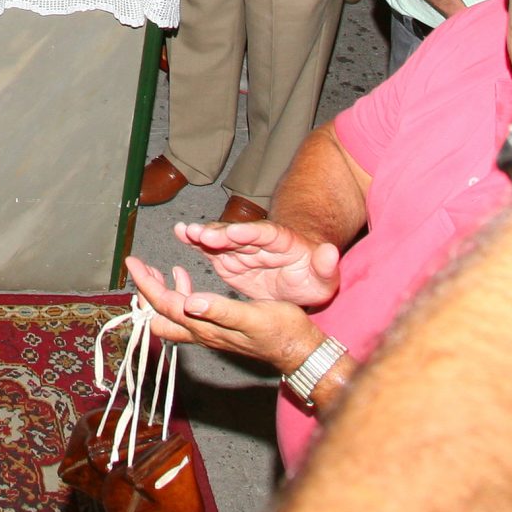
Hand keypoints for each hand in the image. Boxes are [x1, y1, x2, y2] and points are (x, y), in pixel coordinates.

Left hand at [123, 256, 325, 372]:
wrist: (299, 349)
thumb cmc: (281, 331)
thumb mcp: (253, 317)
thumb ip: (221, 310)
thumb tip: (189, 302)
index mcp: (206, 327)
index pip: (165, 306)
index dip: (146, 285)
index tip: (133, 263)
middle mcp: (202, 333)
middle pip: (159, 316)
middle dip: (146, 291)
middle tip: (140, 267)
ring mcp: (209, 333)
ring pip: (171, 316)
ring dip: (161, 292)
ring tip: (159, 270)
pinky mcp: (218, 329)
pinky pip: (187, 313)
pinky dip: (180, 293)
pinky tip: (187, 278)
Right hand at [170, 216, 344, 309]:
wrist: (299, 279)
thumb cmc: (313, 277)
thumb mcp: (325, 278)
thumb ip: (326, 265)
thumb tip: (330, 251)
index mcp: (282, 242)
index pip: (265, 234)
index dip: (249, 232)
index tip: (235, 232)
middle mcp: (257, 241)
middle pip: (237, 235)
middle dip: (218, 234)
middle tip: (199, 233)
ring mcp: (241, 248)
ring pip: (220, 239)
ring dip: (203, 235)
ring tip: (185, 231)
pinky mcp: (228, 258)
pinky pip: (210, 248)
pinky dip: (195, 241)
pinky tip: (180, 232)